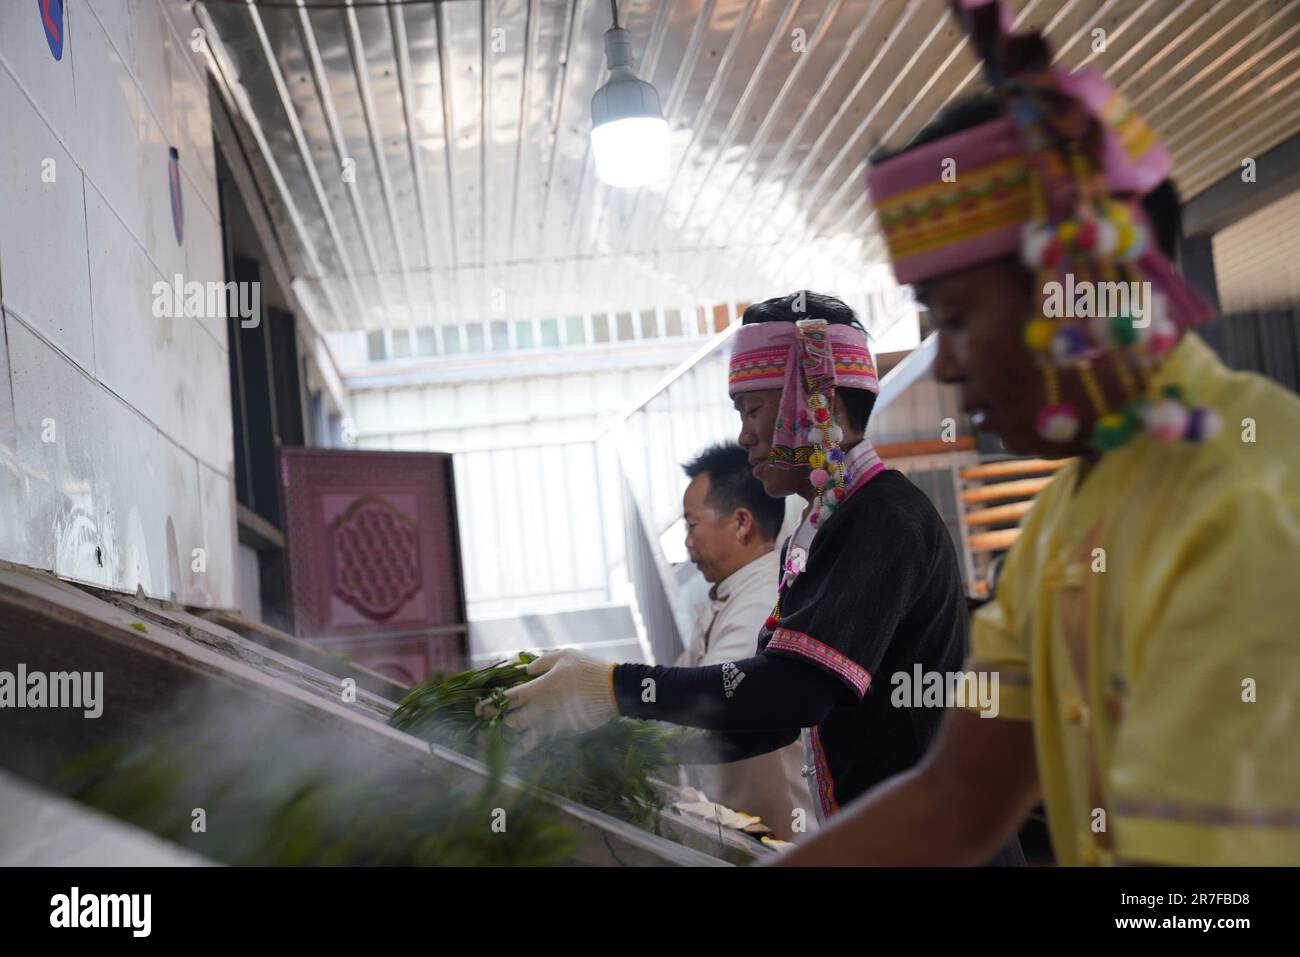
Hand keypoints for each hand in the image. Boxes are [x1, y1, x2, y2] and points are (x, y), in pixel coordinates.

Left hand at [476, 650, 618, 751]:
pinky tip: (518, 750)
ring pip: (522, 739)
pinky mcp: (562, 733)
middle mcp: (540, 709)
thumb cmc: (588, 669)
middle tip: (482, 729)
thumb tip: (524, 670)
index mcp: (537, 689)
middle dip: (494, 726)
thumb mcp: (563, 656)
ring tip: (493, 745)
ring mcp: (551, 724)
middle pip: (509, 722)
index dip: (489, 705)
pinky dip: (527, 748)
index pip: (505, 700)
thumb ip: (541, 663)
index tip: (478, 710)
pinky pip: (540, 743)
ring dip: (507, 742)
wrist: (614, 691)